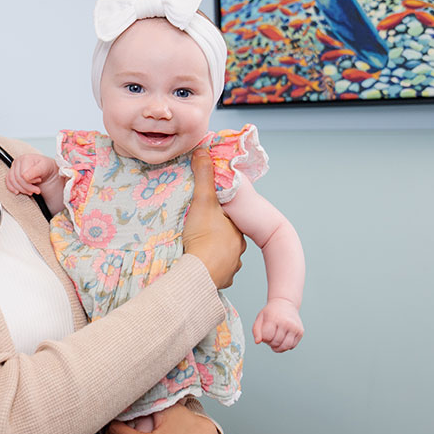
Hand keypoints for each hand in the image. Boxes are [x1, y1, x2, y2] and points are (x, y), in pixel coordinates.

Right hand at [4, 153, 56, 195]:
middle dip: (27, 188)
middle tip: (36, 190)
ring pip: (12, 181)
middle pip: (17, 179)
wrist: (46, 169)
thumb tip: (25, 177)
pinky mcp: (12, 172)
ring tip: (30, 191)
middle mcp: (18, 161)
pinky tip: (18, 191)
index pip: (22, 175)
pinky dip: (12, 188)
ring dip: (21, 189)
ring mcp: (14, 167)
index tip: (39, 181)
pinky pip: (8, 181)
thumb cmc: (45, 167)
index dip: (30, 181)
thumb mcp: (44, 167)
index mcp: (25, 158)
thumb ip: (35, 171)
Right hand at [182, 148, 244, 288]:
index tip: (204, 214)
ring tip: (195, 249)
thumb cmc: (203, 236)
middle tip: (196, 231)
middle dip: (214, 234)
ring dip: (211, 253)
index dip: (217, 214)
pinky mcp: (221, 282)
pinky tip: (197, 265)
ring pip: (222, 256)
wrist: (199, 272)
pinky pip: (216, 273)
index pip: (229, 219)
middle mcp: (238, 250)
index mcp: (236, 230)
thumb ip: (203, 176)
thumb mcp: (202, 201)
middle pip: (226, 237)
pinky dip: (208, 268)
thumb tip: (203, 151)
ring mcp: (231, 267)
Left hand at [252, 297, 303, 351]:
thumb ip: (256, 331)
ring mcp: (295, 327)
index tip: (265, 334)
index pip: (267, 337)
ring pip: (286, 346)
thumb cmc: (271, 312)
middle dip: (270, 343)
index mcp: (274, 318)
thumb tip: (257, 342)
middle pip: (276, 343)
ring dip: (278, 348)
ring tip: (275, 342)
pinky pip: (292, 346)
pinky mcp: (300, 331)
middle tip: (270, 338)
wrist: (285, 303)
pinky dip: (286, 346)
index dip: (264, 339)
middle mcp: (286, 322)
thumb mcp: (260, 318)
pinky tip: (283, 340)